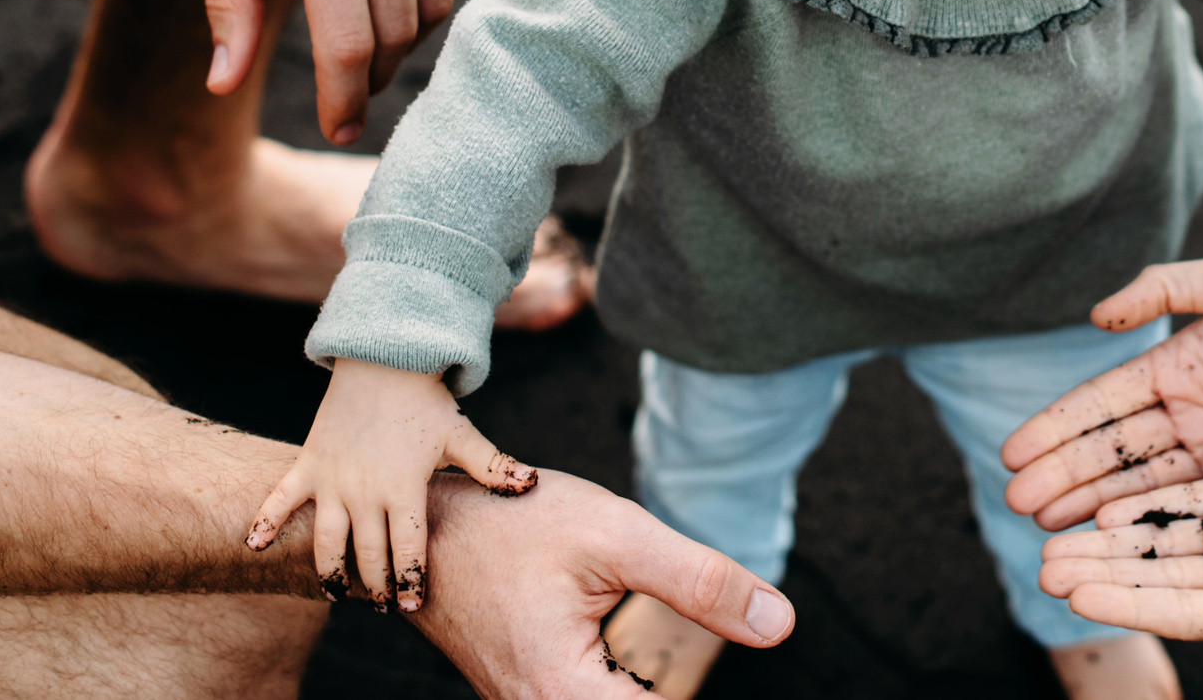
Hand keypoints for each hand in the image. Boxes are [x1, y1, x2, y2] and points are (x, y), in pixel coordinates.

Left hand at [200, 0, 482, 142]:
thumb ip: (228, 0)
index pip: (348, 43)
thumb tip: (224, 86)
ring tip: (367, 30)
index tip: (337, 127)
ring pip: (438, 0)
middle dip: (371, 74)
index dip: (342, 101)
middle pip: (399, 30)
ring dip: (406, 33)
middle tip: (345, 87)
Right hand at [247, 358, 532, 611]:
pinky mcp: (308, 463)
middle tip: (381, 604)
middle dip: (375, 584)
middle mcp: (364, 492)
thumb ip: (493, 466)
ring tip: (334, 594)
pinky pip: (280, 498)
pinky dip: (265, 522)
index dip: (409, 581)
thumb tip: (533, 485)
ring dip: (328, 570)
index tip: (411, 605)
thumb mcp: (462, 434)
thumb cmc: (426, 399)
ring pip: (325, 540)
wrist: (385, 355)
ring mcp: (332, 480)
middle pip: (367, 554)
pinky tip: (253, 547)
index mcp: (404, 489)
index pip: (407, 550)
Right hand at [416, 468, 796, 697]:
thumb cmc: (513, 522)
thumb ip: (700, 582)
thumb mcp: (617, 536)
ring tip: (670, 661)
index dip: (697, 692)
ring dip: (648, 686)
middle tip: (718, 629)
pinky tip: (640, 666)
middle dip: (670, 686)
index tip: (756, 643)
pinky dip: (626, 688)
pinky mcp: (526, 692)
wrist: (424, 520)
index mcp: (564, 691)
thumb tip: (778, 623)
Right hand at [1001, 251, 1202, 529]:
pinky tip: (1117, 538)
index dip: (1058, 427)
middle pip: (1116, 451)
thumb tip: (1096, 316)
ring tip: (1049, 532)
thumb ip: (1167, 287)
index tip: (1013, 453)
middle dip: (1064, 477)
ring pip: (1147, 483)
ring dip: (1097, 507)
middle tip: (1016, 505)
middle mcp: (1195, 409)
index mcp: (1182, 360)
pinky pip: (1198, 505)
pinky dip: (1155, 521)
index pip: (1106, 401)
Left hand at [1039, 422, 1202, 697]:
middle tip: (1043, 566)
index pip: (1183, 613)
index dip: (1129, 604)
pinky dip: (1147, 501)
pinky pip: (1189, 494)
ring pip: (1165, 536)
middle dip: (1104, 573)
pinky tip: (1105, 504)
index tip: (1075, 596)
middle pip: (1161, 577)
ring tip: (1056, 536)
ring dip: (1113, 540)